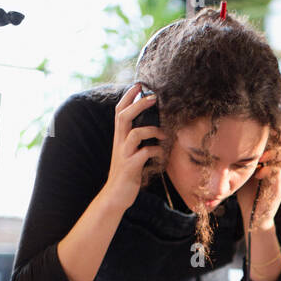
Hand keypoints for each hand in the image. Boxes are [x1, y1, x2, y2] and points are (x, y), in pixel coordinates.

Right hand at [103, 83, 166, 211]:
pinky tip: (163, 155)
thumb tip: (153, 128)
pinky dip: (156, 151)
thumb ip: (137, 140)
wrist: (115, 195)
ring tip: (165, 134)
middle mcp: (119, 143)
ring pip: (134, 133)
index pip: (119, 111)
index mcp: (119, 137)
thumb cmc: (126, 173)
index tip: (139, 84)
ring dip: (152, 131)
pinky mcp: (130, 167)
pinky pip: (144, 154)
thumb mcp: (129, 153)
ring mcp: (124, 154)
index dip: (128, 97)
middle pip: (124, 116)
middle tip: (154, 97)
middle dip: (138, 104)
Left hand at [235, 113, 280, 233]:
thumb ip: (249, 152)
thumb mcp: (248, 167)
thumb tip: (236, 132)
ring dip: (275, 152)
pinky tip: (260, 172)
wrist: (254, 217)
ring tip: (263, 150)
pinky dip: (271, 172)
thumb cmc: (250, 190)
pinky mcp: (279, 192)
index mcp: (278, 161)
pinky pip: (279, 178)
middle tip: (275, 123)